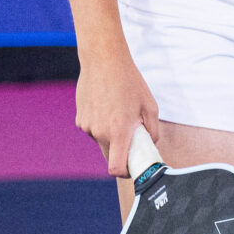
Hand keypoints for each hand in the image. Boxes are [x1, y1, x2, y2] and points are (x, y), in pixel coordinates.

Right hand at [75, 47, 159, 176]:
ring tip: (119, 113)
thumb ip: (152, 131)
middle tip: (132, 138)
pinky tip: (107, 107)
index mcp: (118, 132)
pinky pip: (94, 130)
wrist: (103, 61)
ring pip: (101, 141)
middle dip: (120, 153)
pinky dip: (101, 125)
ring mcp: (87, 126)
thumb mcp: (150, 106)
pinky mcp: (80, 119)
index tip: (132, 168)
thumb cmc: (130, 82)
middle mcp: (100, 132)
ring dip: (111, 135)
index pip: (116, 168)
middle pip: (109, 156)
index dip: (125, 172)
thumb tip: (150, 146)